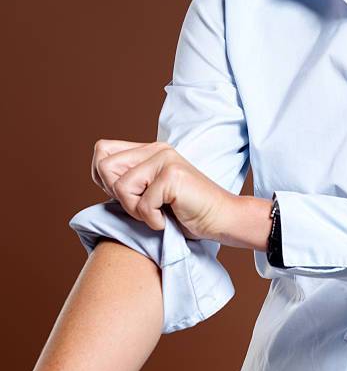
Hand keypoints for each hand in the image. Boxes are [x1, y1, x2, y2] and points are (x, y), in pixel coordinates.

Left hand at [91, 139, 271, 248]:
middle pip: (105, 167)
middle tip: (144, 206)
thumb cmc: (187, 212)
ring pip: (121, 187)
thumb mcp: (151, 191)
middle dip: (118, 196)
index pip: (102, 151)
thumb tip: (100, 176)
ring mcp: (166, 160)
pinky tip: (169, 219)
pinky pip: (142, 205)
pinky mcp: (173, 176)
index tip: (129, 196)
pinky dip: (153, 221)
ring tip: (158, 213)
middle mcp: (157, 149)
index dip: (104, 178)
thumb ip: (130, 179)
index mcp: (150, 149)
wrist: (222, 219)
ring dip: (136, 211)